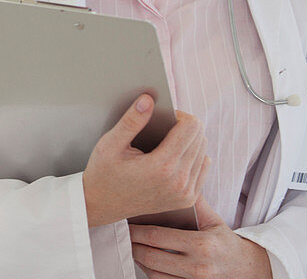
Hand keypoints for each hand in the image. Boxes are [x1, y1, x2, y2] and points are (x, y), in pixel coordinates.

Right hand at [82, 94, 209, 226]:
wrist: (102, 206)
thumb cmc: (103, 173)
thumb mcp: (110, 144)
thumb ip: (131, 120)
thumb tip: (148, 99)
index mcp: (161, 167)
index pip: (191, 127)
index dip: (180, 115)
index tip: (165, 117)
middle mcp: (179, 182)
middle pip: (200, 138)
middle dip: (185, 127)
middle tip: (163, 129)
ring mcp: (185, 194)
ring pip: (204, 152)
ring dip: (190, 142)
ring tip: (166, 143)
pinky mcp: (188, 200)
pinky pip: (203, 167)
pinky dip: (192, 157)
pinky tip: (173, 157)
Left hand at [129, 195, 272, 278]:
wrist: (246, 270)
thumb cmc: (225, 242)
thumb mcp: (213, 220)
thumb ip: (193, 201)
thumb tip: (175, 176)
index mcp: (203, 245)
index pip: (158, 237)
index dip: (137, 230)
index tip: (126, 223)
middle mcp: (199, 268)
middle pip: (151, 258)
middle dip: (133, 245)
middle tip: (123, 234)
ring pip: (154, 274)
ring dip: (139, 260)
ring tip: (132, 246)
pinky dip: (151, 273)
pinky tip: (146, 261)